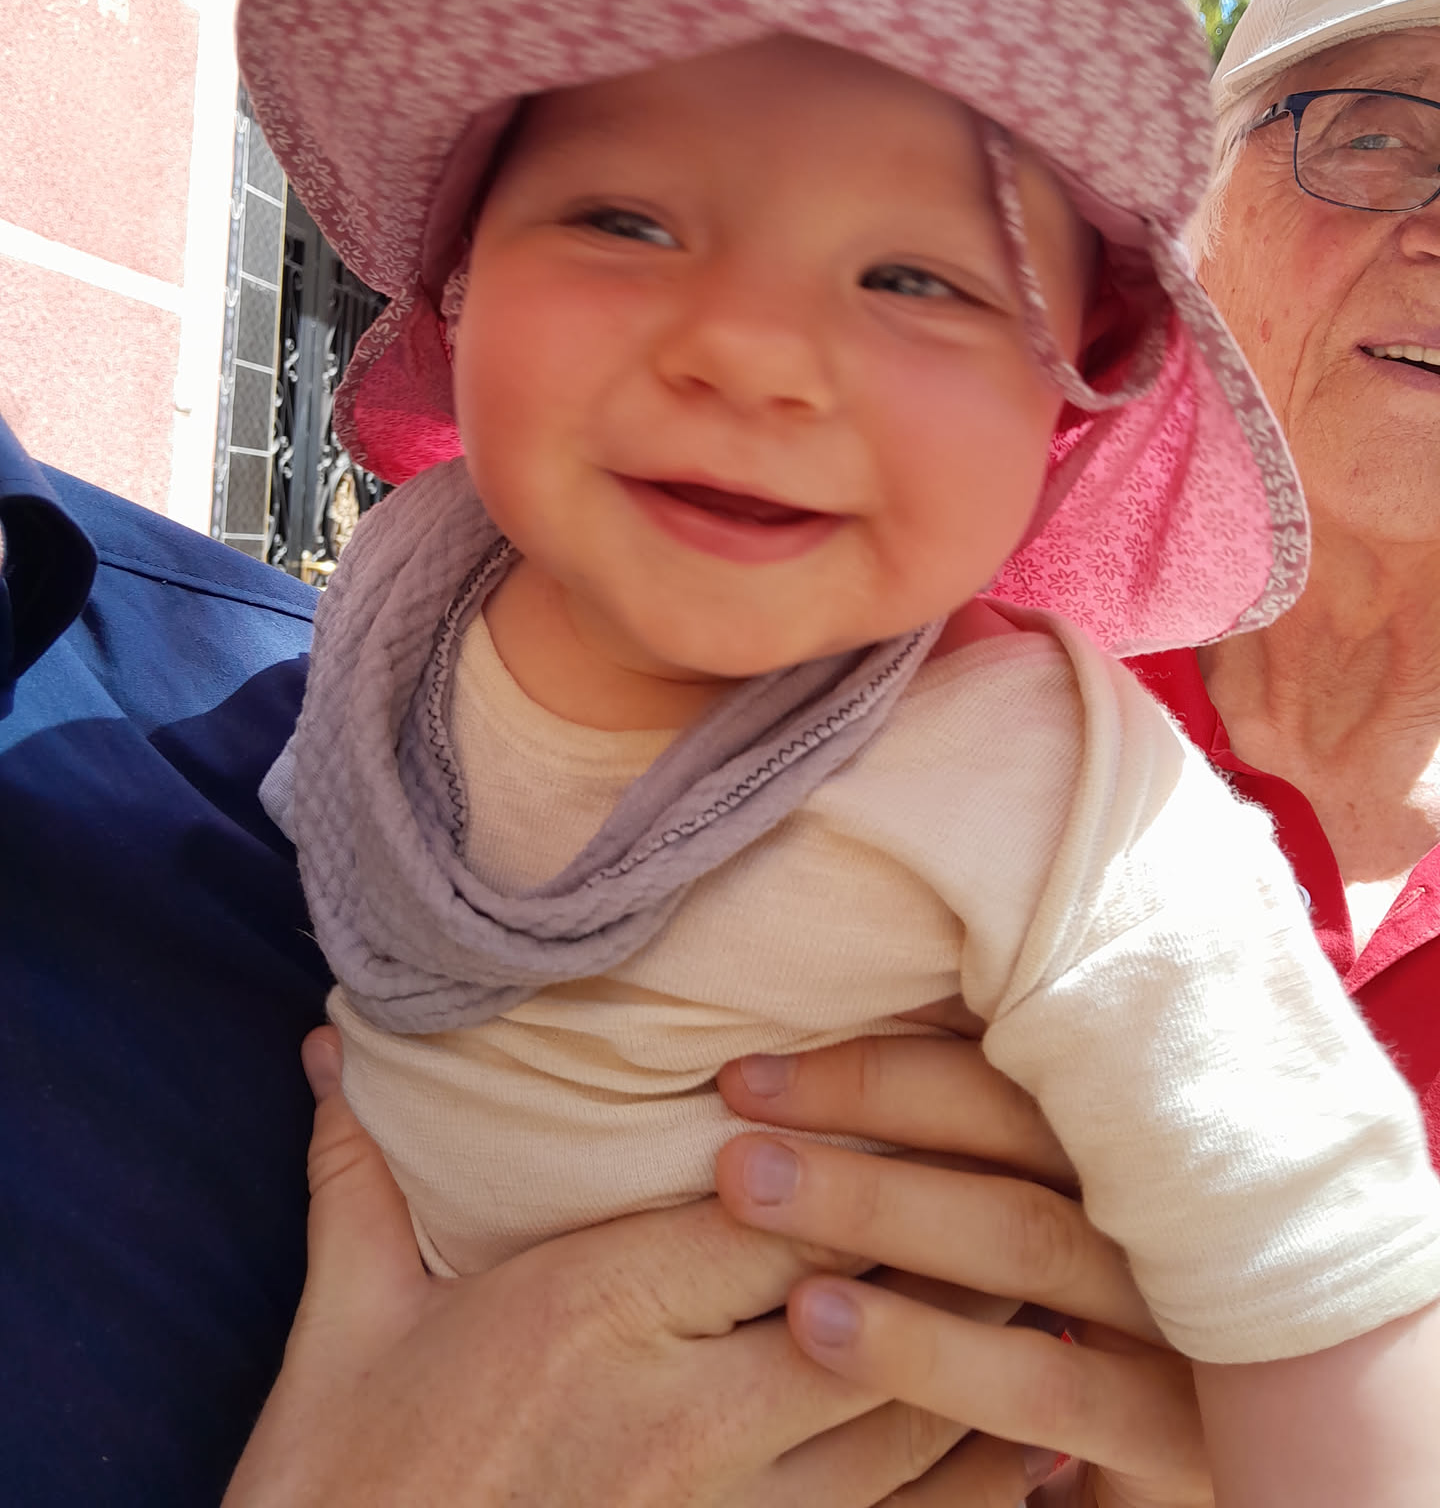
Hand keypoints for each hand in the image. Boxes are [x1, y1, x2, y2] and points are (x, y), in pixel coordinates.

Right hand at [224, 1030, 973, 1507]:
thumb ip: (360, 1176)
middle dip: (955, 1247)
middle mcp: (682, 1407)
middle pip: (874, 1301)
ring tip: (1065, 1301)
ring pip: (907, 1424)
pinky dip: (970, 1497)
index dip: (868, 1154)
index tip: (929, 1109)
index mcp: (599, 1307)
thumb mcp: (345, 1324)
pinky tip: (1032, 1463)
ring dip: (989, 1361)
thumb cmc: (338, 1485)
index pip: (785, 1205)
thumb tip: (331, 1047)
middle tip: (1033, 1185)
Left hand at [714, 1028, 1211, 1507]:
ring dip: (877, 1206)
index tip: (755, 1063)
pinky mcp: (1176, 1432)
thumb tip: (843, 1044)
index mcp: (1143, 1128)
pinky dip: (928, 1350)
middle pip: (1016, 1119)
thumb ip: (987, 1140)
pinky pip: (1044, 1382)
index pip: (1012, 1052)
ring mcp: (1186, 1314)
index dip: (885, 1047)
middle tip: (742, 1099)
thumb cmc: (1100, 1327)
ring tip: (754, 1193)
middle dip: (870, 1099)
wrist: (1221, 1475)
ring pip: (1021, 1235)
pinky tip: (820, 1330)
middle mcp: (1173, 1199)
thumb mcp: (1057, 1213)